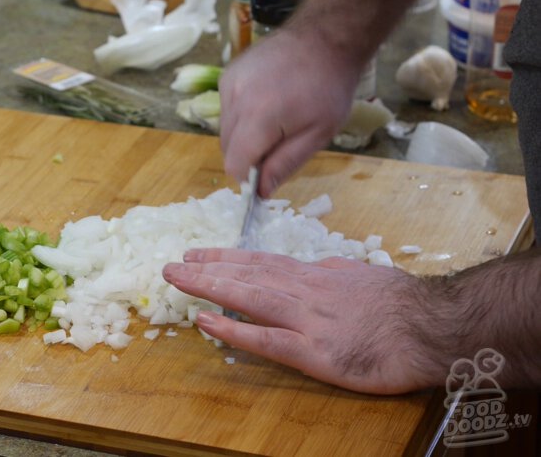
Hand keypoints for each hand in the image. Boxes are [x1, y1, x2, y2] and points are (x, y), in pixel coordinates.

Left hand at [162, 248, 448, 394]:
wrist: (435, 327)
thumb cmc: (405, 305)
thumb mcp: (365, 275)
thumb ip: (335, 272)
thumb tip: (319, 266)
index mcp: (317, 276)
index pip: (262, 263)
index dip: (227, 259)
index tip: (199, 255)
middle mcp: (305, 292)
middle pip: (248, 275)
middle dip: (207, 269)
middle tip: (172, 263)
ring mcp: (307, 320)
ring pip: (249, 297)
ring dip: (210, 287)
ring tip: (178, 280)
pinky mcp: (314, 352)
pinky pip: (266, 339)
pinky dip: (233, 330)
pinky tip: (207, 323)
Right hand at [219, 29, 360, 195]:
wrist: (325, 37)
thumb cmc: (329, 88)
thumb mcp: (317, 134)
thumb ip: (284, 164)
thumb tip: (260, 192)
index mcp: (258, 117)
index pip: (234, 164)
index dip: (248, 176)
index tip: (266, 173)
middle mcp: (235, 99)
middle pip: (227, 148)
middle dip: (249, 154)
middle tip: (279, 142)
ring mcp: (228, 83)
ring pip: (225, 129)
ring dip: (244, 135)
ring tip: (275, 118)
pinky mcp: (227, 74)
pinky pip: (227, 108)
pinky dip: (241, 114)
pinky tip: (266, 101)